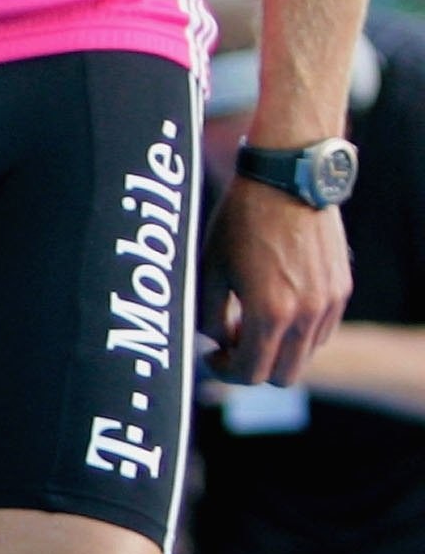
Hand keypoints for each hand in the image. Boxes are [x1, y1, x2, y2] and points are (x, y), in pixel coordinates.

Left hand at [201, 178, 351, 386]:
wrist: (288, 178)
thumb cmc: (242, 219)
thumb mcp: (212, 268)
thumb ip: (210, 315)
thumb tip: (215, 342)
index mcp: (269, 312)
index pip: (250, 373)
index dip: (226, 371)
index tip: (212, 354)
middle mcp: (306, 314)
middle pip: (284, 375)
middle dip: (254, 367)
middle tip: (232, 342)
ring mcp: (329, 303)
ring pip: (305, 354)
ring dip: (278, 349)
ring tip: (253, 318)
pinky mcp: (342, 289)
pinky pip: (322, 329)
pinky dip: (299, 330)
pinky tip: (278, 302)